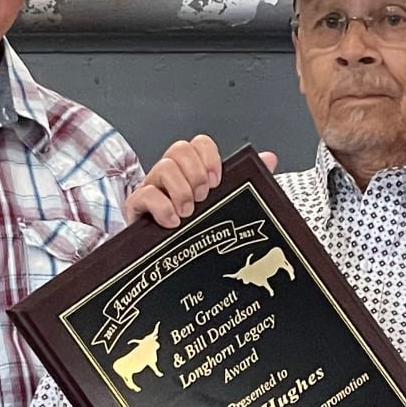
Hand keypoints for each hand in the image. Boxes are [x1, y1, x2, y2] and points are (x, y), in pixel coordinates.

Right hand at [127, 135, 278, 228]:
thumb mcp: (221, 204)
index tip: (216, 180)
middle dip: (196, 173)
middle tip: (203, 198)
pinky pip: (145, 194)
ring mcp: (151, 188)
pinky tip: (173, 223)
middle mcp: (170, 175)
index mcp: (190, 170)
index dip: (209, 157)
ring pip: (163, 167)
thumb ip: (243, 181)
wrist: (165, 263)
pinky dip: (162, 207)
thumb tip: (269, 158)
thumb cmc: (194, 230)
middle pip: (179, 149)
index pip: (198, 144)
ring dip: (181, 190)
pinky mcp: (136, 207)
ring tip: (188, 213)